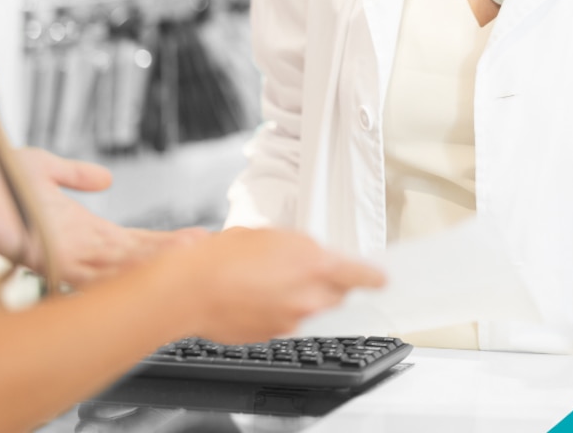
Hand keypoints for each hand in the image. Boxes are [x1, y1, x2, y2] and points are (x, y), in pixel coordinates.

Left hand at [0, 148, 207, 286]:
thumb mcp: (44, 168)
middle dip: (172, 255)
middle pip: (135, 258)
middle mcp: (76, 247)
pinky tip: (152, 263)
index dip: (163, 242)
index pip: (130, 242)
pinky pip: (96, 267)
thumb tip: (106, 178)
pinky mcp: (51, 256)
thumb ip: (75, 174)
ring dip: (160, 260)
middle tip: (212, 252)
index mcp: (78, 231)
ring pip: (123, 265)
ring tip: (196, 253)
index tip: (197, 240)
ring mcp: (65, 255)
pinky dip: (127, 266)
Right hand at [190, 227, 384, 342]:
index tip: (382, 279)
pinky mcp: (274, 335)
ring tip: (268, 281)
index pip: (361, 275)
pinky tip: (255, 296)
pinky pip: (287, 322)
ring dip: (300, 297)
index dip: (374, 277)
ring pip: (311, 309)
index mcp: (315, 264)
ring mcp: (292, 320)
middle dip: (329, 284)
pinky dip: (278, 311)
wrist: (190, 290)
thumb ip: (301, 248)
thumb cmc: (223, 256)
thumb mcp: (272, 235)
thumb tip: (312, 256)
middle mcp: (309, 297)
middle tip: (304, 271)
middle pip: (337, 294)